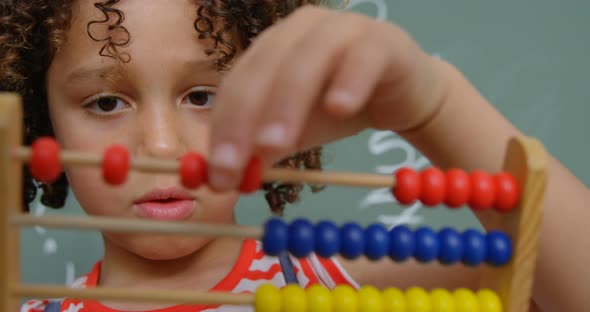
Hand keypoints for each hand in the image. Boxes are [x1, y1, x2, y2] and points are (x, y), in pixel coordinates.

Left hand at [208, 5, 445, 190]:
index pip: (237, 84)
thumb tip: (223, 178)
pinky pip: (363, 57)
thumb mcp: (295, 132)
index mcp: (271, 48)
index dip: (223, 128)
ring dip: (287, 102)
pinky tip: (340, 109)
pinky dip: (349, 81)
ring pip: (307, 60)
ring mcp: (341, 29)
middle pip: (264, 68)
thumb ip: (262, 149)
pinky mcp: (382, 41)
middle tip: (237, 164)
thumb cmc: (339, 107)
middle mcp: (299, 30)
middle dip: (245, 118)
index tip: (219, 174)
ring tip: (276, 144)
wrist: (401, 93)